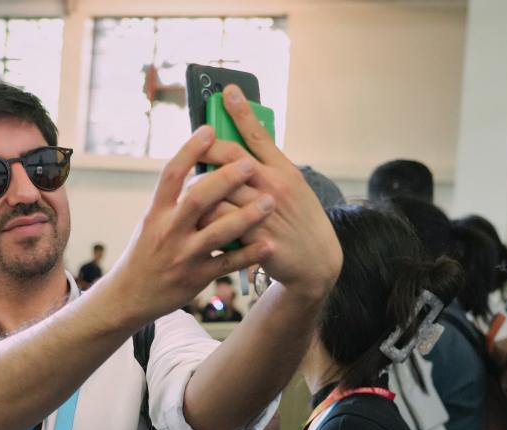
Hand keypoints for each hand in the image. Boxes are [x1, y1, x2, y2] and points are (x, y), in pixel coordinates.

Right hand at [102, 125, 276, 322]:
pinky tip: (268, 244)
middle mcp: (168, 231)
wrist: (130, 296)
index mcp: (156, 212)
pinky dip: (248, 254)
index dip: (190, 150)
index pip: (171, 175)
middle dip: (225, 180)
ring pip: (218, 232)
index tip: (209, 129)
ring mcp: (183, 256)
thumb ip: (173, 200)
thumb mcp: (151, 222)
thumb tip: (197, 167)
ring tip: (270, 202)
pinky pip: (227, 264)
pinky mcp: (195, 278)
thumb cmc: (145, 252)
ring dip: (246, 216)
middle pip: (198, 199)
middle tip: (250, 164)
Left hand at [202, 85, 342, 300]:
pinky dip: (205, 214)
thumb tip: (243, 146)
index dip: (242, 111)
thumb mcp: (294, 187)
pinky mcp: (253, 236)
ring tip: (190, 188)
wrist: (316, 261)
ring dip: (199, 185)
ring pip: (219, 188)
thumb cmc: (300, 220)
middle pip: (232, 156)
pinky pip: (219, 218)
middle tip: (193, 145)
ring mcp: (264, 210)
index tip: (227, 91)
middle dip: (207, 147)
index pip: (259, 134)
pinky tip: (197, 215)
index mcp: (284, 170)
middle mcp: (274, 186)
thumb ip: (269, 167)